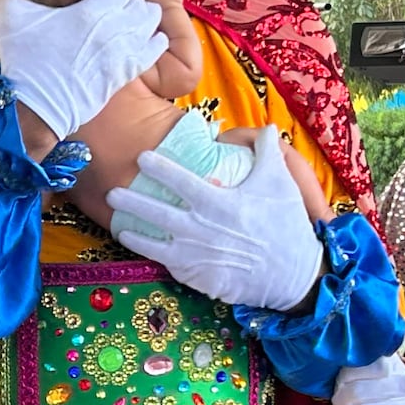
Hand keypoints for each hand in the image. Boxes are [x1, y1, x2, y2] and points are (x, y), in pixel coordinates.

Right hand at [0, 0, 164, 142]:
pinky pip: (154, 51)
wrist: (35, 108)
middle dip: (133, 0)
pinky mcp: (124, 75)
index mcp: (88, 13)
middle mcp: (110, 31)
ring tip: (133, 20)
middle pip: (140, 3)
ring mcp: (120, 54)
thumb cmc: (23, 61)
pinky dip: (154, 42)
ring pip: (151, 24)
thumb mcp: (11, 18)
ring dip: (145, 18)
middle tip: (122, 5)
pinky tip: (146, 40)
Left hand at [105, 129, 324, 309]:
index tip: (142, 157)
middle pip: (156, 212)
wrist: (292, 276)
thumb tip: (264, 127)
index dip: (158, 167)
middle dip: (131, 200)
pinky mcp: (195, 277)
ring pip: (153, 242)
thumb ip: (266, 152)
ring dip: (132, 232)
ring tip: (117, 222)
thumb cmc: (285, 226)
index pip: (179, 180)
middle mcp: (199, 229)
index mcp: (216, 202)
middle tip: (111, 191)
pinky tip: (141, 248)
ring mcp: (195, 256)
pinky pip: (166, 264)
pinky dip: (152, 255)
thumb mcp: (280, 183)